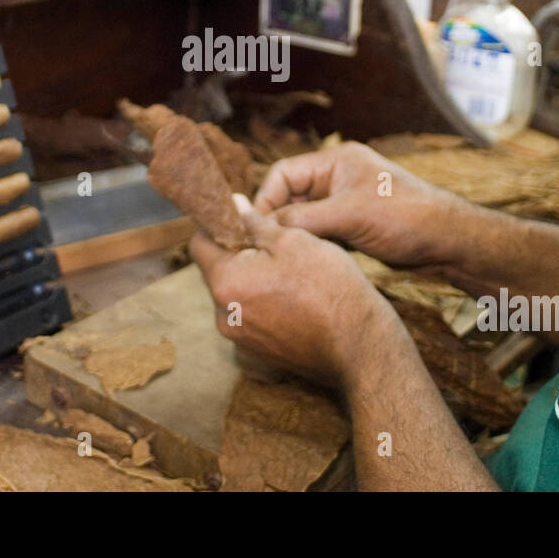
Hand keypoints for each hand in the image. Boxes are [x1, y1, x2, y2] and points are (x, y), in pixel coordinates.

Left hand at [189, 194, 399, 388]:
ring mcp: (240, 338)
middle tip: (275, 245)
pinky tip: (294, 299)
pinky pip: (250, 317)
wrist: (358, 344)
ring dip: (253, 280)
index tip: (243, 220)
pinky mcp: (258, 352)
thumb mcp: (293, 240)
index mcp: (225, 282)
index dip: (219, 226)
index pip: (200, 244)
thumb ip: (256, 222)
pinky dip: (264, 304)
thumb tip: (234, 204)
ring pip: (236, 294)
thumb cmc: (328, 287)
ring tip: (289, 275)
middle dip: (239, 254)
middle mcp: (223, 315)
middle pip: (218, 271)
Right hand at [253, 141, 464, 267]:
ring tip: (284, 259)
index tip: (256, 229)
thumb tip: (259, 225)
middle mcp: (336, 180)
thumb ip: (303, 219)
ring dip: (294, 238)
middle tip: (264, 249)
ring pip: (303, 220)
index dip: (265, 199)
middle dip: (277, 221)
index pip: (283, 174)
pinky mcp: (352, 229)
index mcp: (335, 162)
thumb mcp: (350, 215)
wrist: (450, 242)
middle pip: (289, 198)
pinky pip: (319, 236)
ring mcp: (344, 205)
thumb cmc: (407, 217)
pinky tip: (307, 264)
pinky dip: (311, 248)